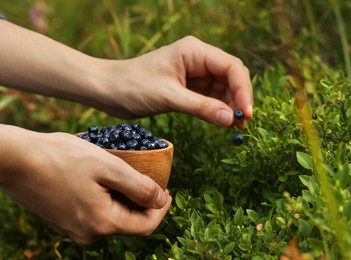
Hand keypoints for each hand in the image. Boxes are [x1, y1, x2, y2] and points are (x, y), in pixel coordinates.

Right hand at [0, 125, 171, 244]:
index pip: (146, 226)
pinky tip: (104, 180)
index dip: (161, 209)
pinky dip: (107, 199)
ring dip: (124, 199)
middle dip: (143, 202)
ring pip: (112, 217)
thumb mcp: (109, 167)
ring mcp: (74, 229)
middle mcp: (88, 234)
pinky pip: (96, 213)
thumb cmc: (62, 158)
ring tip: (126, 175)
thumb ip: (139, 187)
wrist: (16, 159)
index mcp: (102, 223)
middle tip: (149, 177)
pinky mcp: (64, 220)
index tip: (168, 190)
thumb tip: (161, 200)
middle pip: (129, 222)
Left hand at [95, 36, 252, 126]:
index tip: (246, 113)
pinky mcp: (188, 87)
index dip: (243, 89)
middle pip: (231, 77)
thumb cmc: (132, 86)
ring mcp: (194, 73)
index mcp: (194, 51)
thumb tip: (231, 119)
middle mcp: (198, 59)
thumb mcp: (168, 97)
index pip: (231, 67)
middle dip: (239, 99)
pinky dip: (218, 110)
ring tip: (235, 127)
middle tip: (242, 123)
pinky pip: (211, 98)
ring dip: (230, 106)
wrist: (107, 90)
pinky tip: (223, 122)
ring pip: (223, 89)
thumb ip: (201, 107)